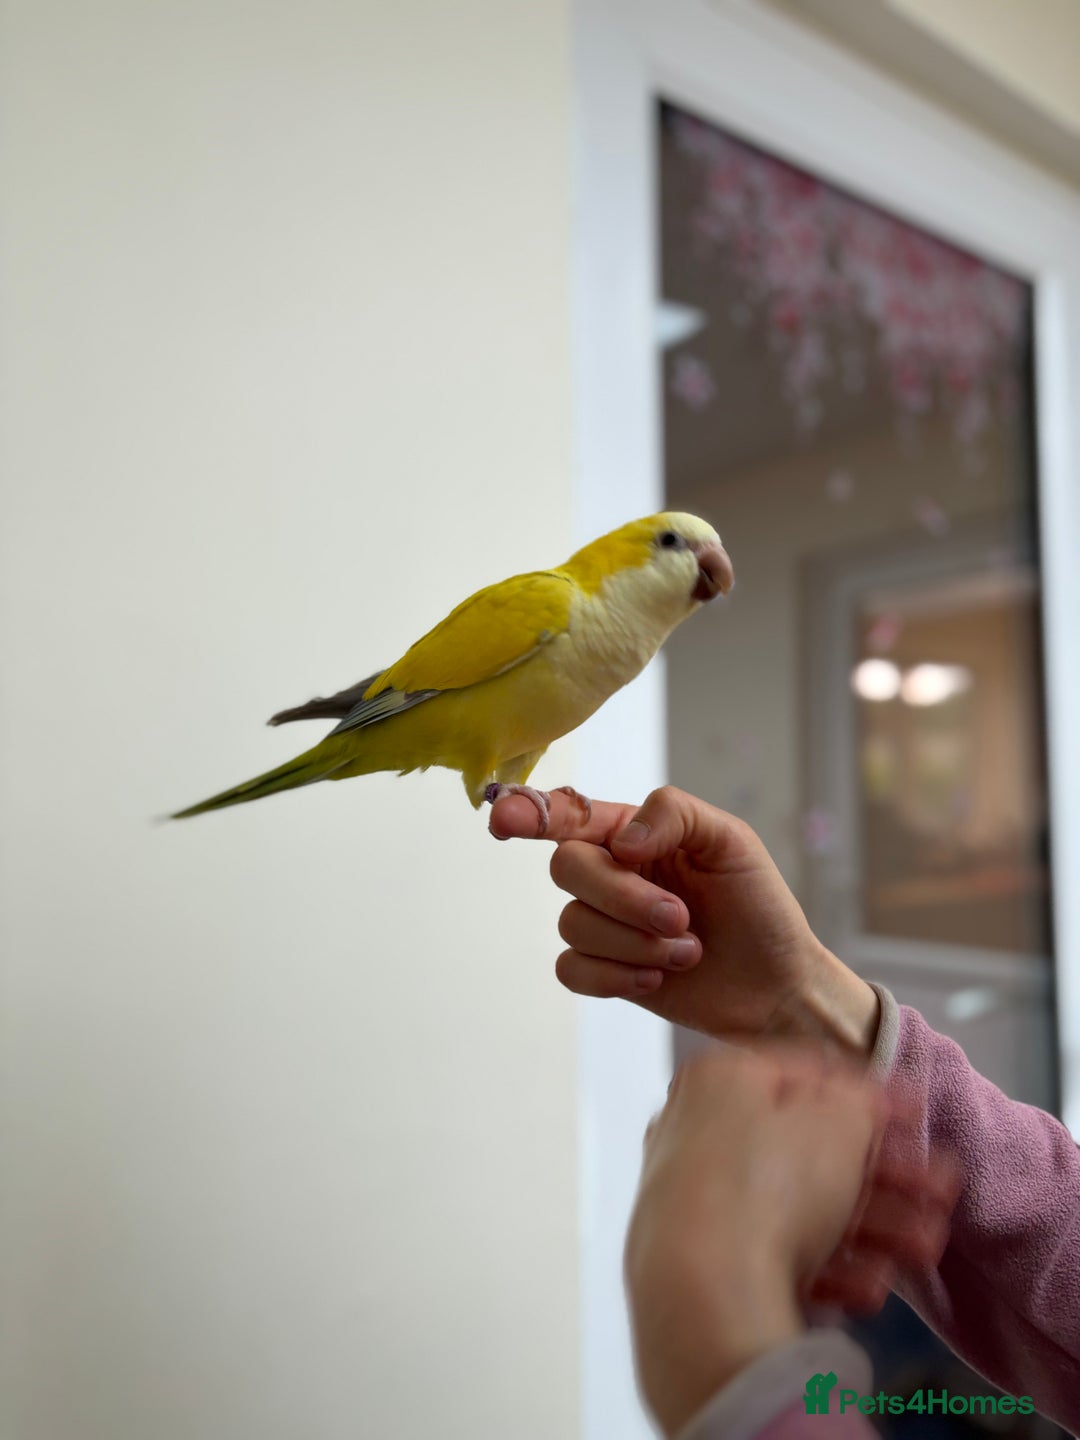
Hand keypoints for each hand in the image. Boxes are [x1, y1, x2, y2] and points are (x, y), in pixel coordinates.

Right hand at [490, 786, 878, 1054]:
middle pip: (568, 868)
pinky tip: (656, 981)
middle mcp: (611, 872)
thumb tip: (619, 841)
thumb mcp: (731, 841)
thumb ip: (673, 815)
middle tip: (680, 918)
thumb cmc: (759, 906)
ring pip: (573, 924)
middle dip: (623, 897)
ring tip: (688, 951)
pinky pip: (571, 969)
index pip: (569, 814)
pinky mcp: (605, 971)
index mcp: (634, 832)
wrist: (778, 986)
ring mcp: (605, 923)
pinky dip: (615, 977)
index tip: (504, 820)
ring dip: (636, 943)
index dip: (530, 812)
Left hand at [625, 1045, 953, 1436]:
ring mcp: (698, 1201)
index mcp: (721, 1078)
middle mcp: (699, 1131)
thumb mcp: (839, 1120)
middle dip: (886, 1174)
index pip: (805, 1072)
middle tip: (939, 1192)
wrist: (705, 1296)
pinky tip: (872, 1288)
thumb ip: (860, 1100)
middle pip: (809, 1149)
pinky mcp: (707, 1265)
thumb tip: (861, 1100)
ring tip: (925, 1248)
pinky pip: (778, 1255)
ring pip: (802, 1206)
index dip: (869, 1093)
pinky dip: (830, 1267)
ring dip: (875, 1226)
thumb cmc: (770, 1185)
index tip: (917, 1116)